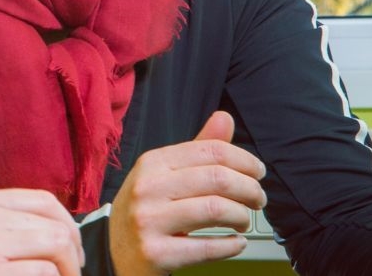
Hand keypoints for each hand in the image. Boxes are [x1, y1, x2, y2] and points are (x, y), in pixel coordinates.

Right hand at [107, 111, 266, 275]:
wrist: (113, 252)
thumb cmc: (146, 210)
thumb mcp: (164, 174)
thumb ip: (198, 149)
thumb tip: (225, 117)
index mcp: (152, 163)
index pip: (211, 151)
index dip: (244, 161)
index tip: (257, 173)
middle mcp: (148, 188)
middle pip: (218, 179)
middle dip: (250, 190)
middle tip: (257, 200)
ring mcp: (148, 221)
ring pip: (216, 210)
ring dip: (242, 216)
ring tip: (243, 221)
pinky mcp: (155, 253)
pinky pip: (206, 247)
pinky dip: (231, 246)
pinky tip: (236, 243)